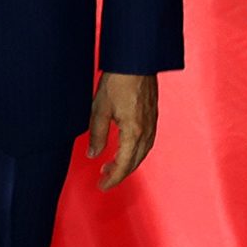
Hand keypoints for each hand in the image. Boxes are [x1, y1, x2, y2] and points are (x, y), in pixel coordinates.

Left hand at [86, 72, 158, 189]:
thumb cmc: (118, 80)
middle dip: (120, 173)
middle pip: (135, 162)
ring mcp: (152, 123)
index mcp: (133, 132)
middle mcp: (146, 130)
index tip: (102, 186)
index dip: (113, 179)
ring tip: (112, 165)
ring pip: (142, 152)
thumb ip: (97, 135)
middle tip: (104, 178)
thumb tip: (93, 154)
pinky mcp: (153, 115)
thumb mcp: (99, 109)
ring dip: (129, 163)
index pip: (124, 165)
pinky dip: (136, 151)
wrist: (136, 60)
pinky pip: (147, 141)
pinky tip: (126, 147)